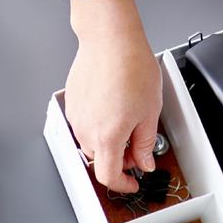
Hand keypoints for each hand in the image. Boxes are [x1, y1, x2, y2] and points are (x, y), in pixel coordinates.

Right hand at [66, 0, 161, 193]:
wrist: (110, 38)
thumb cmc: (130, 66)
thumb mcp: (150, 111)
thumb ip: (145, 142)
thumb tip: (144, 160)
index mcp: (107, 137)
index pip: (109, 176)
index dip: (123, 184)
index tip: (132, 182)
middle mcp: (87, 130)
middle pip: (100, 159)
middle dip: (120, 159)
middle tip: (137, 146)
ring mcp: (76, 116)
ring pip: (91, 142)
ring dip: (109, 141)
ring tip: (127, 119)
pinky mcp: (72, 103)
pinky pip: (85, 124)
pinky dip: (99, 124)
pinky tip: (114, 106)